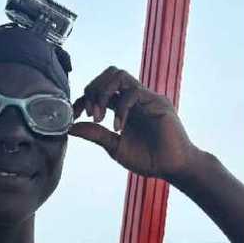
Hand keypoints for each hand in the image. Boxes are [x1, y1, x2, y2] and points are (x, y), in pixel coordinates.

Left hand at [68, 66, 201, 182]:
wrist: (173, 168)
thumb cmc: (149, 159)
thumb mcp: (115, 147)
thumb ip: (96, 134)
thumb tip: (70, 127)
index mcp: (124, 107)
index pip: (100, 89)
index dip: (84, 98)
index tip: (75, 115)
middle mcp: (135, 98)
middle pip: (109, 74)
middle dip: (93, 90)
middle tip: (91, 113)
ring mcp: (146, 98)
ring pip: (119, 75)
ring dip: (104, 92)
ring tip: (100, 116)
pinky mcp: (157, 102)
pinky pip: (133, 93)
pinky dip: (120, 109)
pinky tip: (119, 127)